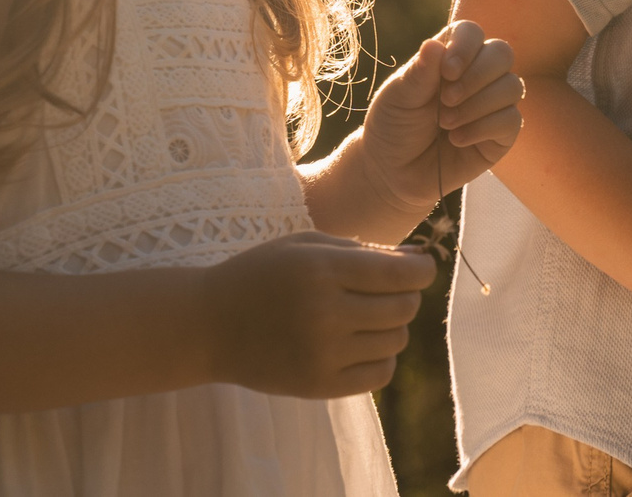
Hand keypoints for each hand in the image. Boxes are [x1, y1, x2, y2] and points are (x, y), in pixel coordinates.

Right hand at [202, 231, 435, 396]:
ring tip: (365, 316)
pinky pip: (381, 374)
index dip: (423, 268)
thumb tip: (419, 259)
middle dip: (405, 295)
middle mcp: (326, 314)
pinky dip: (382, 357)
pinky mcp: (318, 386)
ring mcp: (323, 354)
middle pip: (405, 308)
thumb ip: (364, 250)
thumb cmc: (262, 275)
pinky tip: (361, 343)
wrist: (209, 325)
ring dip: (391, 326)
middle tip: (386, 290)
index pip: (403, 274)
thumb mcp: (307, 246)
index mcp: (324, 271)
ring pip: (397, 340)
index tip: (418, 266)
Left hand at [354, 20, 525, 219]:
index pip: (472, 33)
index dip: (466, 46)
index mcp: (451, 57)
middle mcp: (478, 75)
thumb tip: (434, 44)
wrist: (392, 173)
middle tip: (446, 100)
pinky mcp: (501, 134)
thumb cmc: (393, 127)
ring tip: (446, 124)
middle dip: (476, 76)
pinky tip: (457, 139)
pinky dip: (482, 128)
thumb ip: (419, 73)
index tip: (447, 71)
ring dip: (477, 105)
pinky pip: (512, 120)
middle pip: (502, 53)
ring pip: (512, 86)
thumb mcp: (398, 98)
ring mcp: (493, 104)